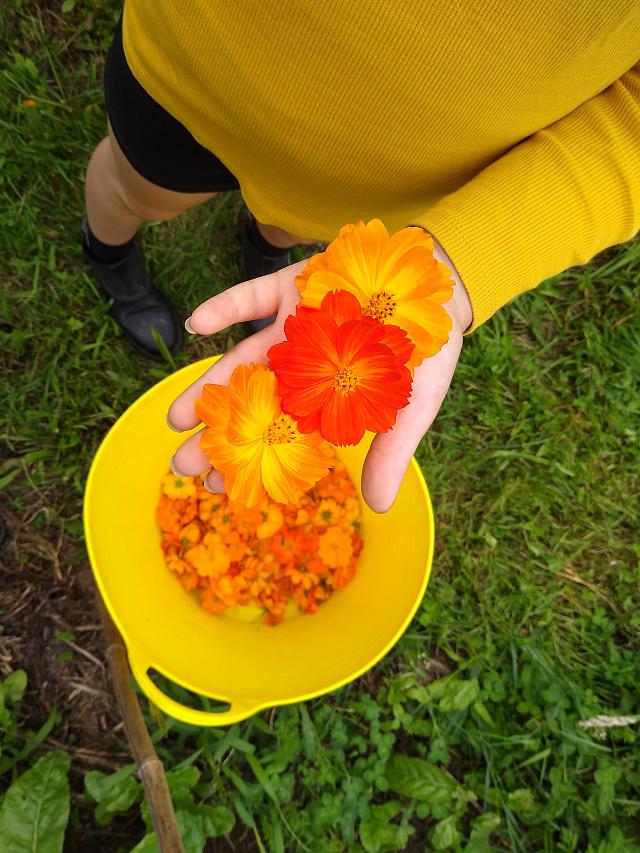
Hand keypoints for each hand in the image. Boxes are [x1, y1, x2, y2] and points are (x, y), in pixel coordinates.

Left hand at [167, 246, 471, 512]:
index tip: (216, 485)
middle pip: (251, 403)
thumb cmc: (428, 352)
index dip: (249, 460)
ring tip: (173, 417)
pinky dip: (224, 308)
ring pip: (241, 359)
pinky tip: (195, 326)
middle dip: (217, 433)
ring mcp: (290, 326)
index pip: (279, 436)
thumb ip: (391, 452)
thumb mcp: (413, 406)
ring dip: (209, 384)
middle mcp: (300, 365)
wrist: (439, 285)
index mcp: (325, 397)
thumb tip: (380, 508)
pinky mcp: (291, 285)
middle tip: (180, 464)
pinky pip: (252, 297)